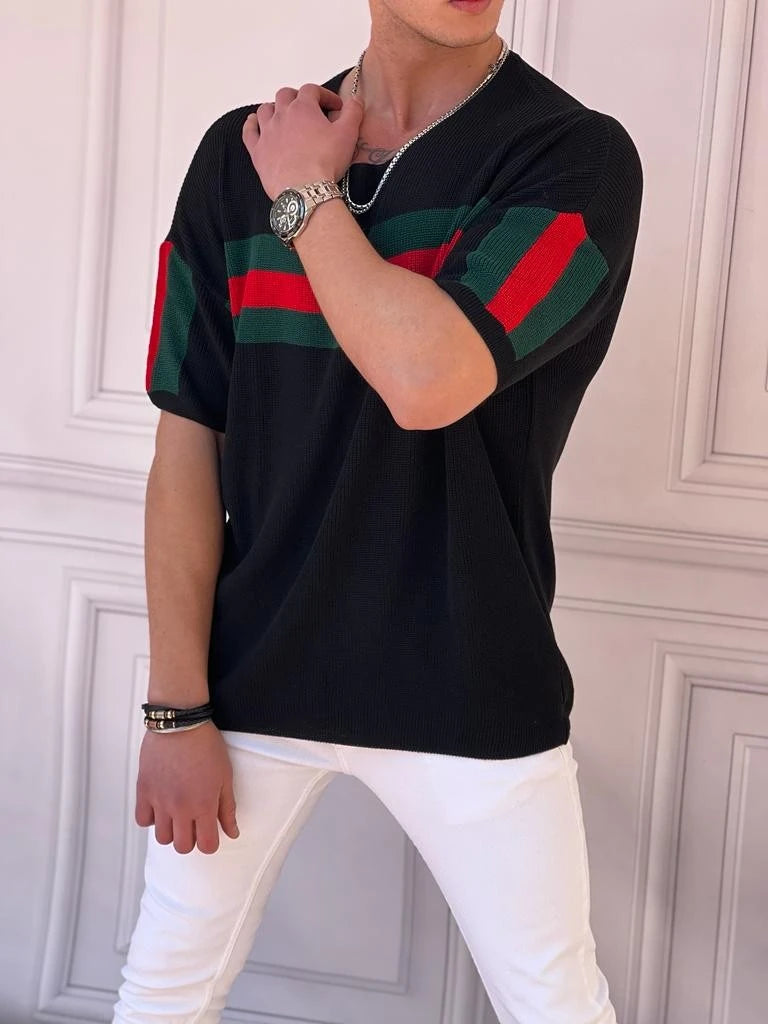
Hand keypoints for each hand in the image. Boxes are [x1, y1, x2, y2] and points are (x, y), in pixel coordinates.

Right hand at [134, 719, 238, 854]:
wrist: (179, 724)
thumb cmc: (206, 746)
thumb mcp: (225, 776)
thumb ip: (227, 808)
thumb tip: (232, 832)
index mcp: (203, 805)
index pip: (206, 845)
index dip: (210, 843)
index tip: (210, 833)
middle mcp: (180, 808)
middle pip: (182, 846)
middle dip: (191, 839)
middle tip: (194, 823)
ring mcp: (160, 801)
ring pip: (162, 838)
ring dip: (171, 831)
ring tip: (177, 814)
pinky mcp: (143, 791)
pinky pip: (142, 820)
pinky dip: (151, 818)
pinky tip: (160, 806)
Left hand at [242, 83, 363, 200]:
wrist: (304, 190)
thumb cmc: (326, 162)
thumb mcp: (348, 134)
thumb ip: (353, 112)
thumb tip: (355, 99)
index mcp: (303, 108)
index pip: (312, 90)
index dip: (324, 95)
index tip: (335, 107)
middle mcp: (281, 115)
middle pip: (285, 95)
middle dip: (298, 98)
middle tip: (309, 110)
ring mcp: (267, 133)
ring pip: (265, 110)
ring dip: (274, 108)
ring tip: (283, 116)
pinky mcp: (258, 152)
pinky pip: (249, 132)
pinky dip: (251, 124)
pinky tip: (254, 122)